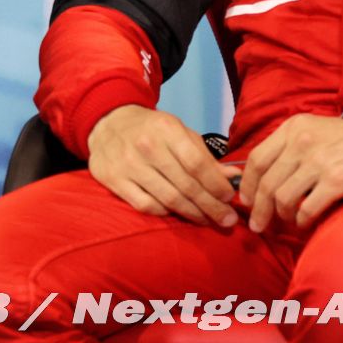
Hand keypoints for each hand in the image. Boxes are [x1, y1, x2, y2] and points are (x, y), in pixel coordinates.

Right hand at [87, 104, 238, 226]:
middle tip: (227, 219)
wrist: (107, 122)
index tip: (230, 198)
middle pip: (186, 186)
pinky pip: (146, 205)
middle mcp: (146, 146)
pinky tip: (175, 212)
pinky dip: (164, 212)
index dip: (217, 185)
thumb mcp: (179, 132)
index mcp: (166, 129)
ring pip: (168, 199)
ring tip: (208, 220)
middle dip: (212, 206)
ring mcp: (127, 164)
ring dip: (193, 214)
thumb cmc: (151, 129)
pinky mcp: (113, 179)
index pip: (197, 164)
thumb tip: (234, 178)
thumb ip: (205, 156)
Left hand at [238, 113, 342, 230]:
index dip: (247, 184)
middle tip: (257, 225)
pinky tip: (304, 223)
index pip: (257, 159)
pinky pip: (307, 208)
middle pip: (267, 182)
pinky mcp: (338, 180)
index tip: (245, 200)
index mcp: (293, 127)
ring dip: (280, 216)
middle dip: (258, 208)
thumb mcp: (316, 130)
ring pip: (283, 197)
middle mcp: (301, 142)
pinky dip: (301, 220)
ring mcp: (319, 161)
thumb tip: (265, 175)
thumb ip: (291, 147)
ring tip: (285, 223)